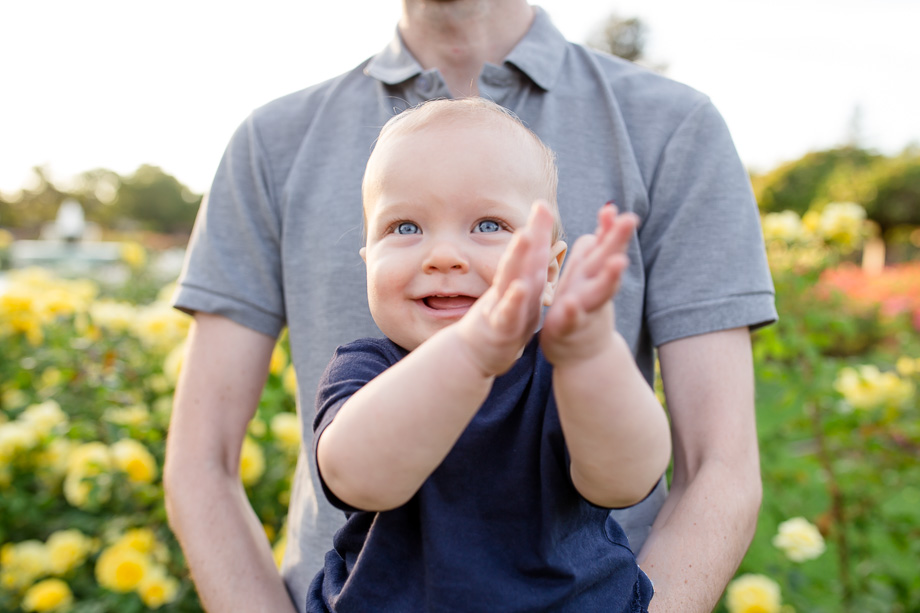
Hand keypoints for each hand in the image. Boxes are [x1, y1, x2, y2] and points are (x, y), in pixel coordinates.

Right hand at [455, 201, 554, 375]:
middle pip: (522, 258)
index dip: (538, 228)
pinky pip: (509, 313)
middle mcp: (510, 289)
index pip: (530, 253)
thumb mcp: (516, 294)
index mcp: (519, 282)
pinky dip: (514, 300)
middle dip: (532, 233)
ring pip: (512, 279)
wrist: (475, 355)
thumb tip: (534, 243)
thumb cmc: (500, 321)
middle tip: (540, 208)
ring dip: (518, 257)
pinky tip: (521, 288)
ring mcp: (503, 307)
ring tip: (525, 235)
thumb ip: (526, 270)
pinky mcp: (501, 329)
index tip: (544, 203)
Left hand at [541, 204, 636, 365]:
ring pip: (598, 292)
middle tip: (631, 219)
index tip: (613, 208)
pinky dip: (572, 313)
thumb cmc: (584, 311)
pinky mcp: (567, 330)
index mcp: (592, 274)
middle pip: (608, 262)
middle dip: (618, 241)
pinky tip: (571, 304)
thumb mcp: (589, 278)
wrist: (583, 358)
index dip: (609, 229)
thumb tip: (605, 219)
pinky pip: (571, 321)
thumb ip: (596, 249)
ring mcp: (583, 310)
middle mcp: (592, 289)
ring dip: (609, 277)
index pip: (605, 247)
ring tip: (618, 262)